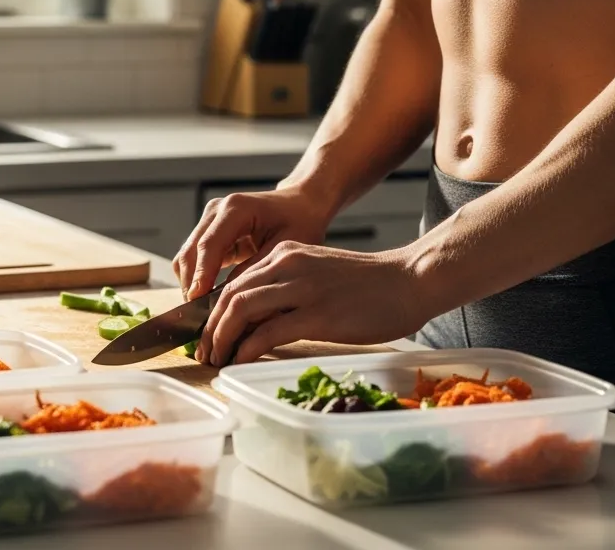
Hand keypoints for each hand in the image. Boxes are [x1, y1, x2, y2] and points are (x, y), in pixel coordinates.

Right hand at [172, 186, 332, 299]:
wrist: (300, 205)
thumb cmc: (299, 222)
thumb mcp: (284, 248)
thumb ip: (255, 270)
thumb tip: (229, 299)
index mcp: (236, 208)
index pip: (209, 245)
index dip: (202, 274)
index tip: (197, 301)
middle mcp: (217, 210)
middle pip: (191, 251)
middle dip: (192, 284)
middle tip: (200, 316)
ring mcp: (209, 219)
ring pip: (186, 256)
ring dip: (191, 284)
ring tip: (204, 312)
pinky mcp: (208, 231)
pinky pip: (193, 258)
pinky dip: (197, 279)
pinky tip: (209, 299)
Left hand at [195, 241, 429, 367]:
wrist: (409, 280)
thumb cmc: (368, 285)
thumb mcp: (317, 274)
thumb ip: (286, 288)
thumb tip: (255, 321)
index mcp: (285, 254)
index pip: (235, 282)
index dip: (214, 311)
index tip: (207, 335)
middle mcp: (287, 265)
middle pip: (230, 296)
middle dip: (210, 328)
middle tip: (204, 353)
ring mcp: (301, 288)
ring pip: (241, 310)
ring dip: (222, 338)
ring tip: (217, 359)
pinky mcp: (318, 314)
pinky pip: (268, 332)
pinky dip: (247, 348)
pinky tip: (241, 361)